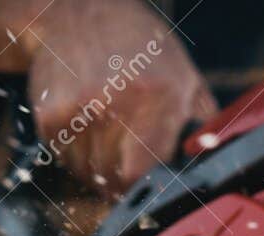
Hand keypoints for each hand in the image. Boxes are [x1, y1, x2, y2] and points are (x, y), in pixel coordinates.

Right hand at [24, 0, 216, 196]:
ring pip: (86, 170)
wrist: (80, 10)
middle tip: (123, 172)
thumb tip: (212, 153)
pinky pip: (62, 154)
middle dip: (119, 182)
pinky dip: (72, 153)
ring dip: (95, 169)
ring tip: (104, 144)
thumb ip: (203, 115)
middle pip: (112, 177)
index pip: (142, 173)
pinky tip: (84, 131)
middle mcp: (117, 104)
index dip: (142, 188)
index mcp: (158, 98)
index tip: (144, 189)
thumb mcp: (183, 72)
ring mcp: (80, 108)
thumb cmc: (138, 44)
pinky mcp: (50, 110)